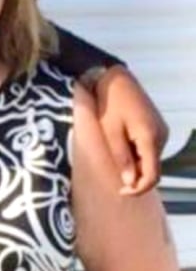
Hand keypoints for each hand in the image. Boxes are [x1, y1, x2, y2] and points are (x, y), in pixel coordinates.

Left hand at [93, 65, 168, 194]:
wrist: (115, 78)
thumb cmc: (109, 103)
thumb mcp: (110, 131)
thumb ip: (121, 157)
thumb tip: (130, 181)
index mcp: (150, 138)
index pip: (152, 175)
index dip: (139, 188)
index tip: (122, 192)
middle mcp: (162, 136)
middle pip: (152, 168)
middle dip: (135, 175)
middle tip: (113, 175)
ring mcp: (162, 131)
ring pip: (151, 158)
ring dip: (135, 163)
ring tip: (115, 151)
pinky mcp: (157, 127)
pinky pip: (149, 148)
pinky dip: (138, 153)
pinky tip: (122, 144)